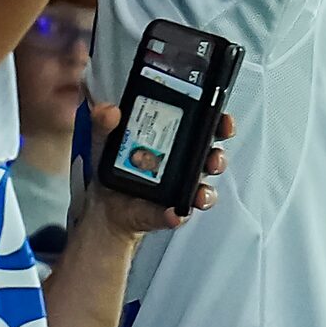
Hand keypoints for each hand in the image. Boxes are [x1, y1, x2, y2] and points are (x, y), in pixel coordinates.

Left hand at [86, 101, 232, 239]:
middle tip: (212, 157)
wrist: (103, 203)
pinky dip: (178, 215)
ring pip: (204, 189)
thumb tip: (109, 111)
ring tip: (198, 193)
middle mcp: (184, 164)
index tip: (222, 118)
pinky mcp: (169, 211)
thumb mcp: (105, 138)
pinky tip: (173, 214)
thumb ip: (105, 122)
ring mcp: (180, 189)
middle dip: (218, 157)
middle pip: (212, 158)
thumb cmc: (114, 165)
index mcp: (176, 140)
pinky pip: (179, 214)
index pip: (205, 127)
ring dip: (206, 191)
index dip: (220, 122)